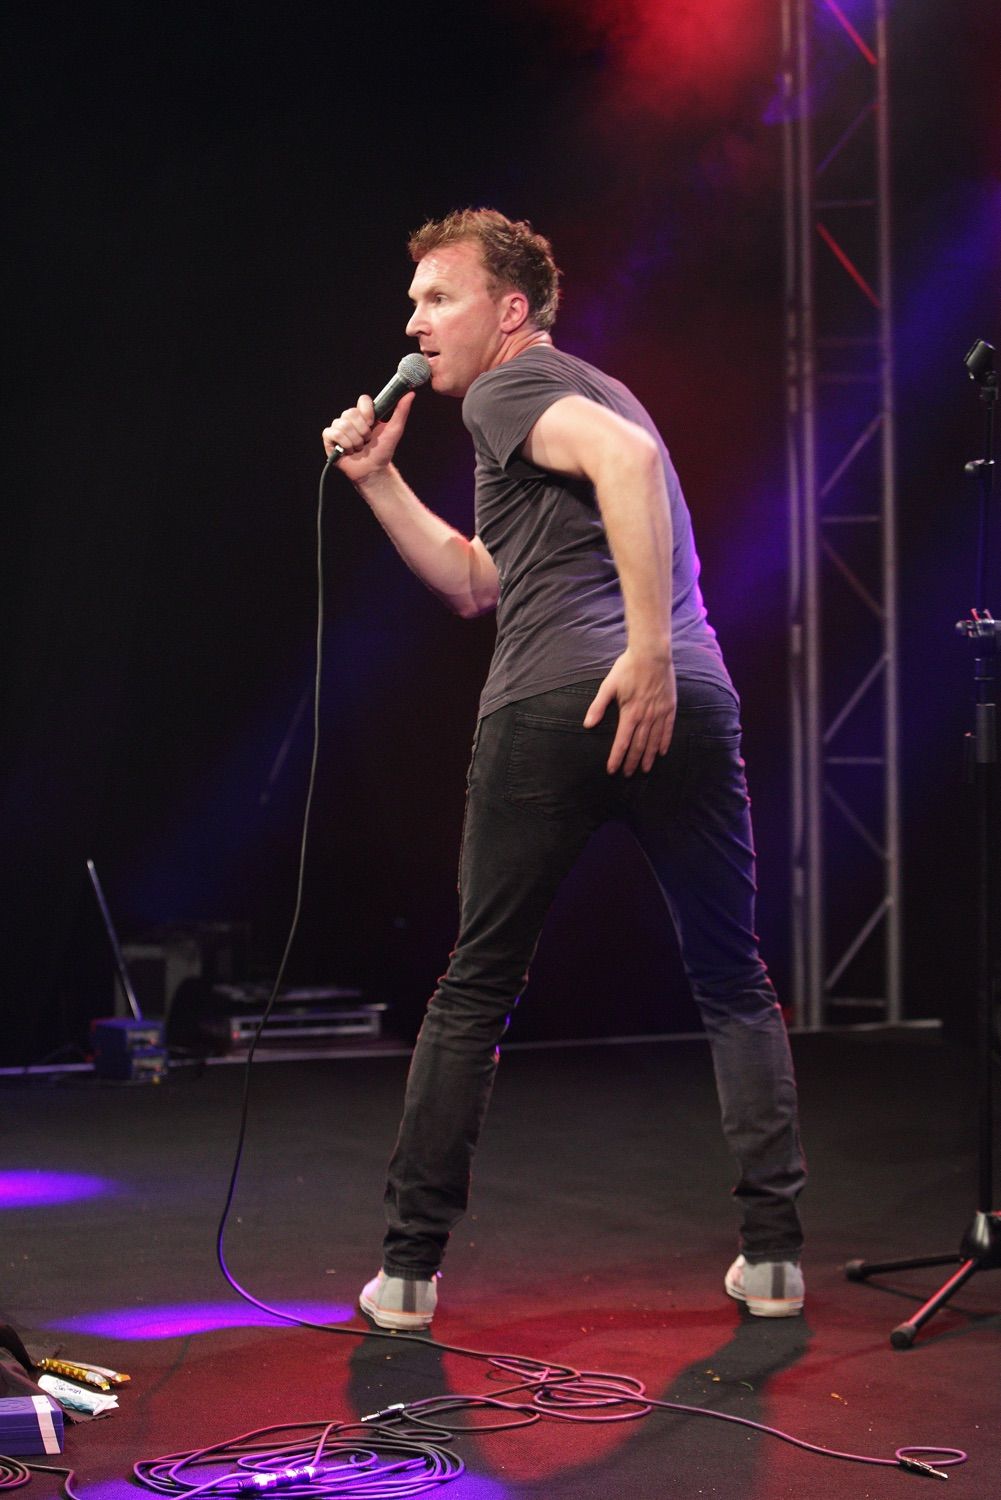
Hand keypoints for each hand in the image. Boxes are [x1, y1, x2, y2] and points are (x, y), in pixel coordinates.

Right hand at [321, 390, 415, 481]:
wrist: (373, 470)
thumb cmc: (383, 451)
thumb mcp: (394, 430)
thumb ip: (401, 411)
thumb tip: (410, 394)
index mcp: (364, 414)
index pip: (363, 400)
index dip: (367, 412)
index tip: (372, 423)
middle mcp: (350, 419)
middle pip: (351, 413)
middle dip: (362, 431)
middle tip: (366, 441)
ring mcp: (339, 428)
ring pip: (343, 424)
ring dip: (355, 441)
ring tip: (359, 448)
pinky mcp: (329, 438)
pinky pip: (333, 433)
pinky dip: (344, 444)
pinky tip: (348, 451)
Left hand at [583, 648, 675, 775]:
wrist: (651, 654)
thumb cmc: (627, 668)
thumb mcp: (608, 686)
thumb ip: (598, 706)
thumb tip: (588, 724)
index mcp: (629, 713)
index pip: (622, 742)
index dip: (617, 758)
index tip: (612, 770)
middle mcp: (646, 717)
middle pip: (638, 745)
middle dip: (632, 762)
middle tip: (628, 774)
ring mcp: (659, 712)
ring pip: (653, 741)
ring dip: (648, 757)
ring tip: (645, 769)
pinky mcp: (669, 707)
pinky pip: (668, 729)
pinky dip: (664, 742)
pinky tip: (661, 752)